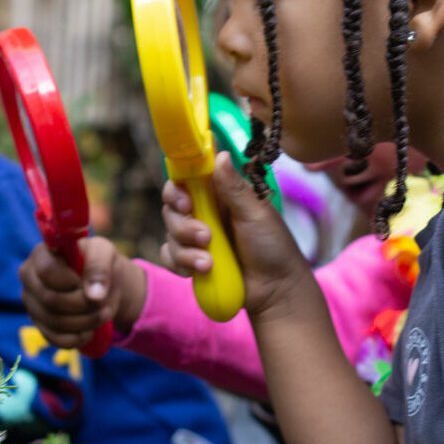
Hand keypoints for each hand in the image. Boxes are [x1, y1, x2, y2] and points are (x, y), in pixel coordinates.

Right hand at [19, 236, 146, 348]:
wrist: (101, 284)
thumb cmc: (98, 263)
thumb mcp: (104, 254)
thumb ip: (99, 268)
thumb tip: (94, 296)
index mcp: (41, 254)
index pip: (47, 270)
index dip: (70, 281)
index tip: (85, 282)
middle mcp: (29, 279)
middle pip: (51, 300)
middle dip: (84, 305)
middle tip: (103, 304)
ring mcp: (32, 304)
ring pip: (55, 322)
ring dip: (86, 322)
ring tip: (103, 314)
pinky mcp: (40, 325)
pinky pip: (56, 339)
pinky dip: (78, 338)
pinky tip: (90, 329)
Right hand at [159, 153, 309, 320]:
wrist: (275, 289)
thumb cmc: (272, 246)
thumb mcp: (255, 214)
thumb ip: (234, 187)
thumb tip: (220, 154)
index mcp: (218, 194)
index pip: (186, 179)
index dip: (178, 187)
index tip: (186, 201)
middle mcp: (204, 212)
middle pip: (171, 208)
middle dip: (183, 225)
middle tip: (205, 237)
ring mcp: (195, 237)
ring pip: (169, 235)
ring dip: (185, 250)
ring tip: (209, 264)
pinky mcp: (191, 260)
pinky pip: (169, 257)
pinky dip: (180, 264)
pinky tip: (200, 272)